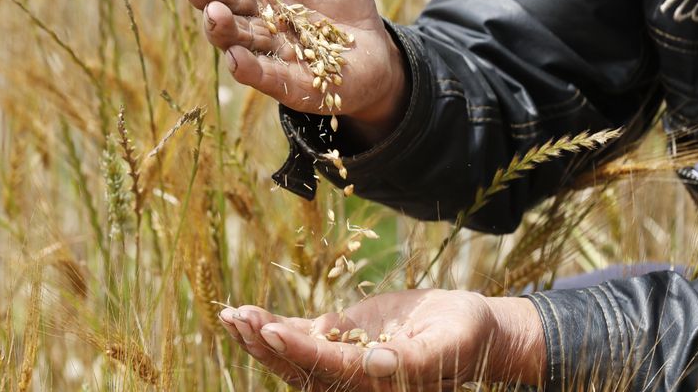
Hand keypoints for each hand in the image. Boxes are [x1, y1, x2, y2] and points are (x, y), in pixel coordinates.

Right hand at [180, 0, 407, 143]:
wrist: (372, 44)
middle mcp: (254, 18)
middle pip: (223, 4)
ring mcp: (269, 52)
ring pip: (238, 41)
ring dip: (223, 29)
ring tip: (214, 12)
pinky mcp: (289, 82)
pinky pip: (266, 76)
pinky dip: (250, 69)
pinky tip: (236, 58)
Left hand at [218, 289, 544, 390]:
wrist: (467, 328)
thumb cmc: (464, 336)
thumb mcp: (447, 345)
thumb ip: (413, 360)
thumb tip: (376, 363)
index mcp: (376, 382)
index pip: (330, 368)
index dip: (299, 349)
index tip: (270, 328)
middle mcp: (352, 378)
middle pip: (300, 366)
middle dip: (266, 344)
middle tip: (239, 319)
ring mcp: (341, 358)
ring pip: (292, 353)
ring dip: (259, 336)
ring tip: (231, 316)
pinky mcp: (338, 338)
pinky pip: (299, 335)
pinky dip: (270, 325)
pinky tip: (243, 314)